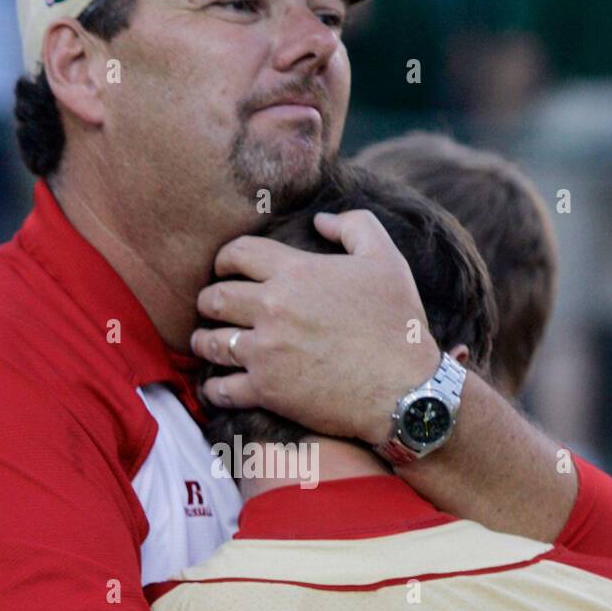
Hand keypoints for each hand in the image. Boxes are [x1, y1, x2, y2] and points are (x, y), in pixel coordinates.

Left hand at [191, 210, 439, 444]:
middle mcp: (273, 308)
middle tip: (213, 309)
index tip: (225, 271)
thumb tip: (321, 219)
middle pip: (214, 298)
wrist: (407, 389)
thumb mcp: (387, 261)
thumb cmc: (399, 325)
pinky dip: (212, 388)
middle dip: (209, 301)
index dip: (224, 260)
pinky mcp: (266, 391)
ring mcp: (266, 351)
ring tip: (208, 344)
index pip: (236, 254)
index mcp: (297, 273)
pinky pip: (220, 388)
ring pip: (209, 342)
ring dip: (204, 341)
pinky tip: (216, 386)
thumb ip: (355, 226)